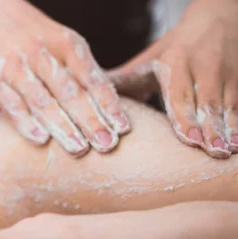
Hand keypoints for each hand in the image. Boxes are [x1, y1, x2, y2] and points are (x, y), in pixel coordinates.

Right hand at [0, 0, 130, 154]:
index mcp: (65, 43)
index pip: (92, 77)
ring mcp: (15, 66)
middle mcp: (40, 53)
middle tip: (106, 144)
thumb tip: (113, 110)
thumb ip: (81, 72)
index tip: (123, 128)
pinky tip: (41, 140)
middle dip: (89, 120)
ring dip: (62, 127)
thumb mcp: (62, 43)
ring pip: (42, 100)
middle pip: (70, 92)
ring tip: (79, 149)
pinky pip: (12, 105)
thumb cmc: (35, 39)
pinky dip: (26, 123)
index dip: (108, 104)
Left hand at [108, 0, 237, 158]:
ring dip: (229, 129)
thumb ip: (123, 80)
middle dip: (210, 127)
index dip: (185, 117)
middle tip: (211, 152)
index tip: (189, 140)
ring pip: (228, 103)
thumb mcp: (148, 59)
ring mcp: (227, 70)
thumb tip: (84, 97)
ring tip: (226, 153)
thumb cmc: (174, 48)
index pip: (180, 93)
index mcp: (175, 61)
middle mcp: (203, 65)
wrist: (218, 18)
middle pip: (207, 100)